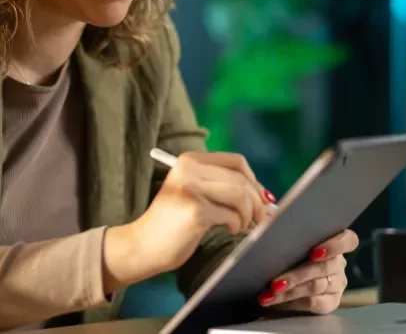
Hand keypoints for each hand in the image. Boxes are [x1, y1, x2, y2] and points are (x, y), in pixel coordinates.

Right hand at [102, 152, 275, 290]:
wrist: (142, 245)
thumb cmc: (171, 224)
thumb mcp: (193, 193)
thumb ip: (221, 187)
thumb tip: (263, 196)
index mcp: (189, 160)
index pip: (236, 161)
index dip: (254, 180)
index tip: (262, 198)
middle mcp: (189, 169)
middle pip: (241, 179)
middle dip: (257, 201)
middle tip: (260, 218)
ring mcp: (192, 189)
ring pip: (240, 195)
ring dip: (249, 214)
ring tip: (242, 226)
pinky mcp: (195, 210)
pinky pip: (232, 215)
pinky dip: (237, 224)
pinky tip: (230, 230)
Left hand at [257, 229, 358, 312]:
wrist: (278, 283)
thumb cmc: (283, 253)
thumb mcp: (283, 238)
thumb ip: (282, 226)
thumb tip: (269, 212)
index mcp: (333, 242)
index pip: (348, 240)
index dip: (335, 246)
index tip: (314, 252)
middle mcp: (339, 263)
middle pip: (324, 267)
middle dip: (297, 275)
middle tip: (275, 282)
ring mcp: (337, 284)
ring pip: (316, 286)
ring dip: (290, 291)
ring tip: (270, 294)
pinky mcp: (330, 303)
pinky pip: (315, 304)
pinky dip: (294, 303)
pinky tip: (277, 303)